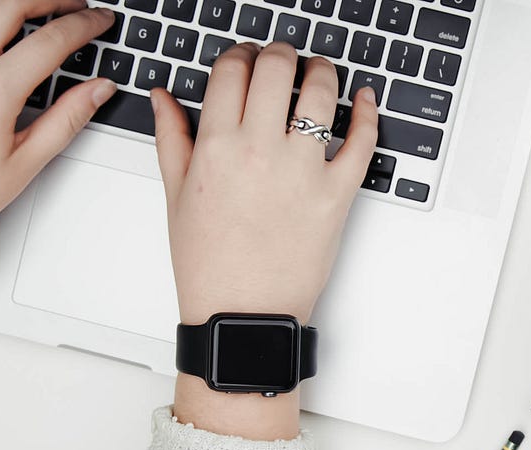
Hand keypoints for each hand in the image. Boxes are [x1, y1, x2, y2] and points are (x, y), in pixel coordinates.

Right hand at [151, 42, 377, 439]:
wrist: (243, 314)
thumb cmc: (209, 264)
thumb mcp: (176, 196)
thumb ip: (171, 138)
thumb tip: (163, 97)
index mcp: (216, 147)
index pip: (231, 71)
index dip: (240, 54)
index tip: (245, 58)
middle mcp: (260, 151)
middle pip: (276, 69)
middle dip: (280, 53)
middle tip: (282, 57)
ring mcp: (303, 171)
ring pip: (321, 94)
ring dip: (322, 71)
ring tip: (318, 72)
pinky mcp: (338, 194)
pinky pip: (362, 141)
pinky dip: (367, 113)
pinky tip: (363, 99)